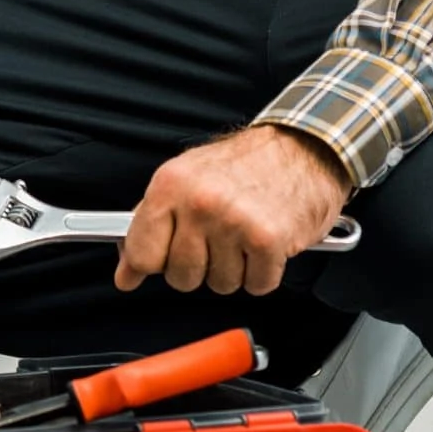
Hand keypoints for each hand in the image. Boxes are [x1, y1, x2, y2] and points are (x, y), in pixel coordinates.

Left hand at [114, 124, 352, 299]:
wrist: (306, 146)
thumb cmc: (248, 163)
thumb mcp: (187, 179)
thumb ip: (152, 223)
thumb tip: (126, 270)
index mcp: (171, 184)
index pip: (141, 253)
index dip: (154, 263)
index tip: (163, 260)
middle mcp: (200, 201)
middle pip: (181, 277)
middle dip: (201, 266)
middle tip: (218, 238)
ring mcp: (233, 221)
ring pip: (220, 285)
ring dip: (236, 269)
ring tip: (244, 235)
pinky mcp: (268, 240)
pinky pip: (257, 285)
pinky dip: (264, 273)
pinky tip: (265, 244)